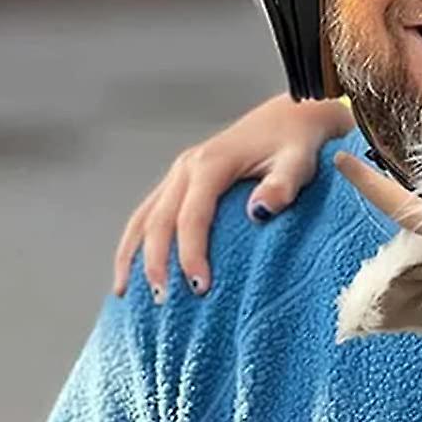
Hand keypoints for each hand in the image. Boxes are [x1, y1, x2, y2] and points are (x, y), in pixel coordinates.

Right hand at [112, 94, 352, 298]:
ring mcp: (179, 173)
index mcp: (211, 164)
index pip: (191, 217)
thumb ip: (282, 187)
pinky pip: (149, 214)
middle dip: (154, 262)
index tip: (199, 288)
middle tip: (160, 301)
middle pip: (157, 220)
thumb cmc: (297, 145)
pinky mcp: (180, 182)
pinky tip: (131, 270)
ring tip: (123, 293)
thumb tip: (258, 211)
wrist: (290, 120)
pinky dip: (136, 242)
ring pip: (143, 217)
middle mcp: (186, 167)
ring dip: (132, 255)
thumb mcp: (298, 164)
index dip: (191, 254)